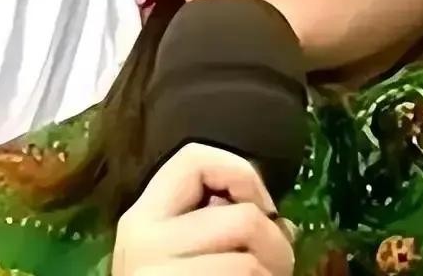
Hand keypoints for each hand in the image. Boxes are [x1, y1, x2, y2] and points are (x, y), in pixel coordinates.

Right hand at [112, 143, 295, 275]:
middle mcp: (143, 244)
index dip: (239, 171)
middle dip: (276, 242)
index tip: (259, 205)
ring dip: (273, 275)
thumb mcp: (178, 250)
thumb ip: (215, 222)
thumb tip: (280, 224)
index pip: (193, 158)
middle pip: (243, 218)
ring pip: (250, 265)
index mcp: (142, 217)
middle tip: (277, 262)